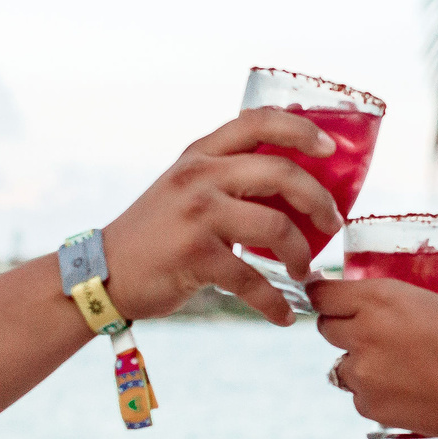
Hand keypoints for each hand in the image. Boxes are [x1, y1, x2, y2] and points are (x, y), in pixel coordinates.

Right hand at [102, 108, 343, 325]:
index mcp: (201, 155)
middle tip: (332, 224)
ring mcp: (197, 214)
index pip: (258, 122)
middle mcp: (199, 176)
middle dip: (318, 200)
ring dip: (300, 253)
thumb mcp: (187, 188)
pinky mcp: (195, 256)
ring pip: (275, 227)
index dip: (300, 130)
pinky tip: (283, 315)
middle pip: (281, 173)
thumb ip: (227, 175)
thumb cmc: (157, 233)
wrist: (105, 272)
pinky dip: (274, 302)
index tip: (329, 149)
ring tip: (302, 270)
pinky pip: (251, 279)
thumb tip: (290, 172)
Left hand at [309, 279, 437, 438]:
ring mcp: (362, 374)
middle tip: (368, 327)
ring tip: (391, 364)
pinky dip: (374, 393)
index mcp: (380, 298)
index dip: (322, 291)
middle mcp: (362, 334)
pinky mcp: (370, 407)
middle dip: (341, 325)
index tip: (327, 291)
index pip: (322, 293)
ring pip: (340, 365)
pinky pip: (360, 396)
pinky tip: (405, 390)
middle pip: (325, 327)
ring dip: (357, 362)